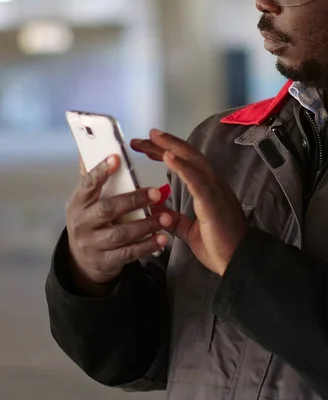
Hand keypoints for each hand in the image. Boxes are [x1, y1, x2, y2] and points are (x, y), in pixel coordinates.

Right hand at [66, 154, 171, 295]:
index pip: (87, 184)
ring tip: (167, 217)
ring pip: (121, 234)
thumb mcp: (86, 201)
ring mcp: (93, 245)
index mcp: (78, 203)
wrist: (82, 262)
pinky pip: (128, 254)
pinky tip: (163, 239)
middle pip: (107, 210)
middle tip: (156, 193)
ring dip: (146, 225)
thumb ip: (92, 177)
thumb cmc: (91, 221)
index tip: (116, 158)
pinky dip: (147, 246)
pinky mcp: (105, 262)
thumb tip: (92, 147)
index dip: (100, 172)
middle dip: (133, 200)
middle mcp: (82, 224)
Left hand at [131, 130, 248, 275]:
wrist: (238, 260)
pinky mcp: (212, 201)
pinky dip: (182, 167)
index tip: (146, 146)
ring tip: (153, 138)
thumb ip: (175, 219)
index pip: (186, 163)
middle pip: (188, 156)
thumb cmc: (220, 246)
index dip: (166, 151)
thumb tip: (156, 211)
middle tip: (142, 137)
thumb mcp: (190, 231)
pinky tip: (168, 157)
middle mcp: (212, 184)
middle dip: (165, 143)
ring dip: (172, 147)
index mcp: (207, 189)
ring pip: (193, 161)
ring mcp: (214, 190)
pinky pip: (196, 180)